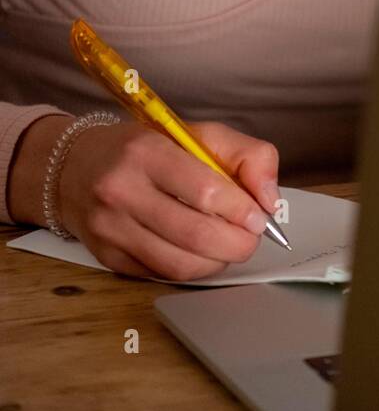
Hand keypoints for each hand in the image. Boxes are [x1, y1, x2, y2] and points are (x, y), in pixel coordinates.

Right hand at [56, 119, 280, 280]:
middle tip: (251, 237)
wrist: (76, 166)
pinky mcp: (107, 257)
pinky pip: (162, 276)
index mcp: (147, 151)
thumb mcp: (197, 134)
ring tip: (229, 246)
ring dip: (218, 261)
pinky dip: (192, 270)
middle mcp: (122, 190)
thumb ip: (246, 155)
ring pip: (180, 264)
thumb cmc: (147, 149)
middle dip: (237, 243)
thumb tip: (270, 200)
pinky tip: (201, 254)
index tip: (259, 216)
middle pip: (196, 234)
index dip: (242, 210)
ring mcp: (111, 228)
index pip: (206, 190)